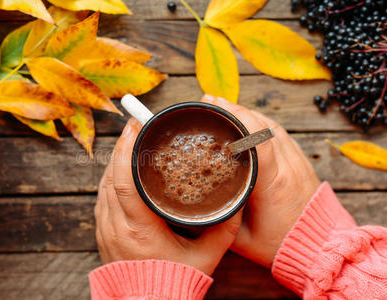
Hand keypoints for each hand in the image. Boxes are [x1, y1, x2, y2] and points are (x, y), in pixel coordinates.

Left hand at [94, 118, 242, 274]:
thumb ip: (224, 226)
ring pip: (103, 185)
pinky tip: (120, 168)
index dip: (126, 151)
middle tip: (134, 126)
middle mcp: (116, 227)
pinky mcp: (103, 232)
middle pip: (110, 177)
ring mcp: (106, 230)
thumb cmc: (177, 282)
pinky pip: (102, 197)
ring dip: (114, 161)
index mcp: (139, 229)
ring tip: (130, 142)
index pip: (123, 181)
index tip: (134, 127)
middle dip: (120, 147)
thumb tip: (237, 196)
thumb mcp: (208, 255)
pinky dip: (110, 178)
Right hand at [201, 95, 319, 267]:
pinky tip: (246, 121)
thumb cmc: (281, 245)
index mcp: (273, 182)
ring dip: (247, 113)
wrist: (320, 247)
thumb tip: (197, 199)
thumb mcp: (241, 239)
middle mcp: (288, 165)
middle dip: (234, 108)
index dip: (234, 115)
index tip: (212, 104)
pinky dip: (260, 123)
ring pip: (271, 125)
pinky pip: (279, 133)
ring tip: (224, 108)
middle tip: (209, 101)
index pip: (255, 137)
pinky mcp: (300, 161)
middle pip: (262, 124)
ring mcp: (297, 161)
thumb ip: (219, 218)